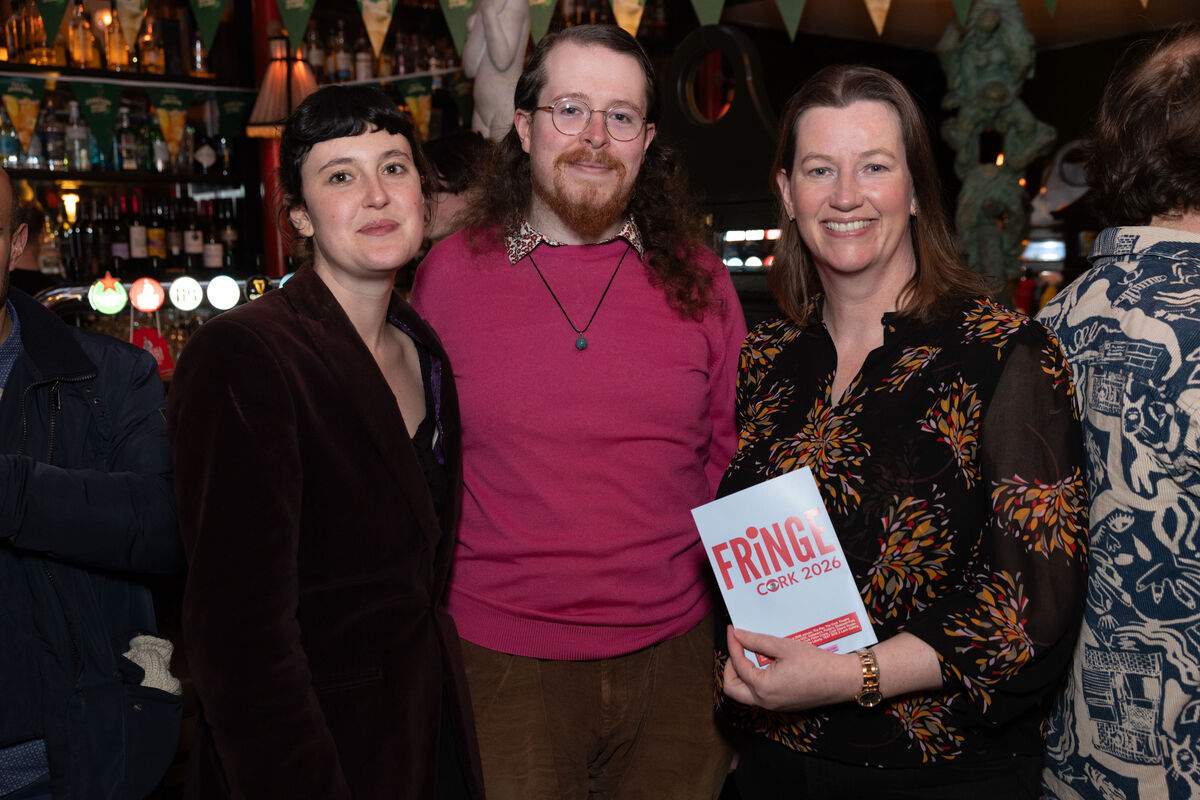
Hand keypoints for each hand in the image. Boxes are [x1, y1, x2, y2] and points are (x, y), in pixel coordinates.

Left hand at [721, 626, 860, 712]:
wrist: (841, 680)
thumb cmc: (816, 663)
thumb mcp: (784, 647)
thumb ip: (757, 641)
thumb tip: (738, 635)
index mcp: (763, 687)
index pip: (737, 665)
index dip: (733, 645)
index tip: (733, 631)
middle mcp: (765, 701)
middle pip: (732, 688)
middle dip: (730, 668)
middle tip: (738, 649)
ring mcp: (773, 706)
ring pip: (745, 693)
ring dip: (742, 674)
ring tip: (751, 654)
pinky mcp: (782, 705)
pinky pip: (759, 695)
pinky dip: (755, 680)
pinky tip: (764, 664)